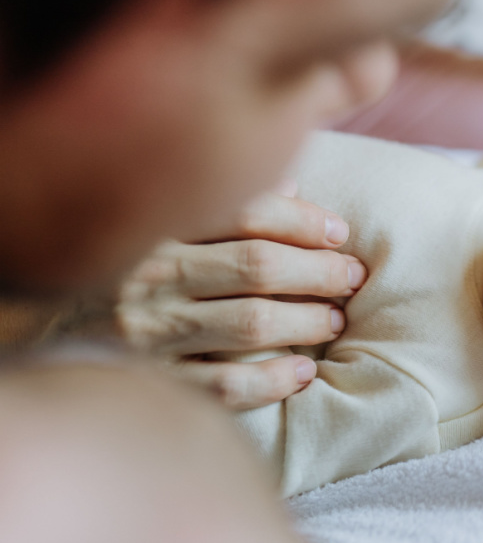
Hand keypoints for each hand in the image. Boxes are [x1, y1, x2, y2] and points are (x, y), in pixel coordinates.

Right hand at [106, 184, 366, 408]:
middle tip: (352, 276)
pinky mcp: (150, 380)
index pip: (246, 211)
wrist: (40, 332)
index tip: (339, 231)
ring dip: (307, 321)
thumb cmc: (116, 269)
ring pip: (252, 323)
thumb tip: (291, 187)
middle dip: (319, 271)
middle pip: (258, 266)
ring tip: (335, 319)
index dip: (303, 220)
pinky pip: (226, 384)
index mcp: (154, 226)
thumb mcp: (155, 225)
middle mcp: (148, 275)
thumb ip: (220, 205)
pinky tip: (304, 371)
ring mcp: (147, 332)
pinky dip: (273, 379)